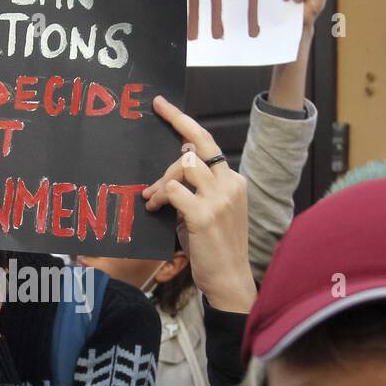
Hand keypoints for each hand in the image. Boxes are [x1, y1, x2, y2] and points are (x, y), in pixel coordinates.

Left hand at [144, 97, 256, 313]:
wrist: (228, 279)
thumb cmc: (215, 248)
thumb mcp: (209, 213)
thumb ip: (195, 191)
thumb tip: (168, 176)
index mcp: (233, 182)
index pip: (208, 144)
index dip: (185, 123)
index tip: (165, 106)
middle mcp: (229, 184)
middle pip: (196, 145)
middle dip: (176, 123)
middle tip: (156, 115)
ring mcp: (219, 199)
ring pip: (183, 165)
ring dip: (161, 180)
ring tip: (152, 198)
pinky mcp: (205, 215)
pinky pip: (173, 191)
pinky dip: (160, 197)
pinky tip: (154, 209)